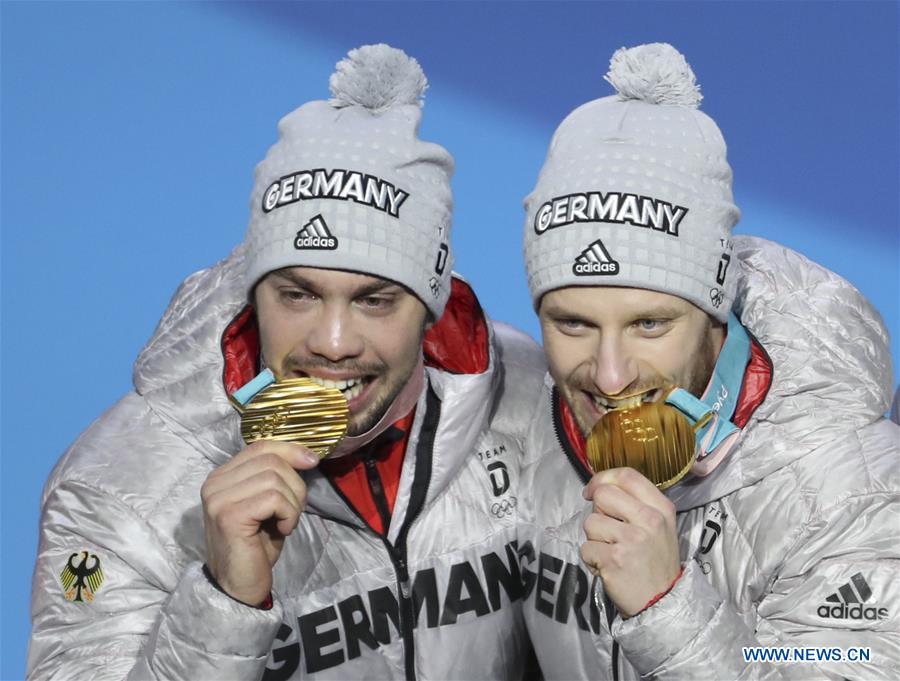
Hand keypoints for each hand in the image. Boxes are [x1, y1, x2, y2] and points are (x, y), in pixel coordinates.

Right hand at [201, 440, 318, 605]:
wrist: (239, 585)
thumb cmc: (257, 545)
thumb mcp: (269, 503)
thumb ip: (275, 477)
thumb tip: (306, 456)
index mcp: (222, 476)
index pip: (260, 446)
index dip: (290, 449)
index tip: (312, 461)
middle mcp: (215, 483)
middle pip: (271, 460)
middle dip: (295, 484)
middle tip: (293, 511)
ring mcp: (219, 499)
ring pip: (274, 478)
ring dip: (293, 502)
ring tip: (287, 522)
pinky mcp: (229, 516)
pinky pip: (273, 499)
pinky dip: (288, 513)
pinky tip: (283, 529)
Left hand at [580, 467, 680, 617]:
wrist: (664, 602)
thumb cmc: (655, 561)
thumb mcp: (659, 525)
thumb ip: (635, 503)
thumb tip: (599, 487)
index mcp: (661, 507)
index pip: (626, 475)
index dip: (603, 478)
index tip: (592, 490)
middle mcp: (649, 520)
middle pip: (603, 494)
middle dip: (597, 511)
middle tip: (608, 530)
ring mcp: (631, 540)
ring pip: (590, 522)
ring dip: (595, 539)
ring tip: (612, 552)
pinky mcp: (614, 559)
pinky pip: (586, 548)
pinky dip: (592, 560)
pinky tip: (609, 567)